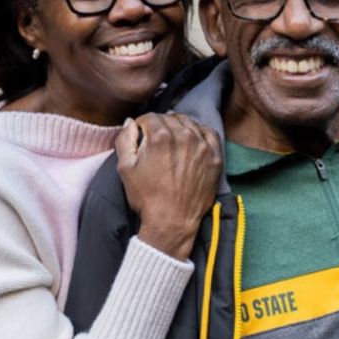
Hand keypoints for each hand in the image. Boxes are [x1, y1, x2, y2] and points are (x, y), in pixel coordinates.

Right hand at [116, 113, 222, 259]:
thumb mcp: (125, 168)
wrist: (172, 221)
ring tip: (172, 141)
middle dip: (160, 125)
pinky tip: (192, 139)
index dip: (142, 125)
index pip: (150, 117)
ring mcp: (202, 146)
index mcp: (160, 137)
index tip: (141, 134)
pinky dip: (199, 132)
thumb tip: (130, 123)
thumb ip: (125, 139)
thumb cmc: (147, 197)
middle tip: (155, 140)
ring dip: (179, 127)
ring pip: (189, 123)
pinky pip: (209, 133)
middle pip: (170, 118)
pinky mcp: (214, 157)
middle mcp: (184, 136)